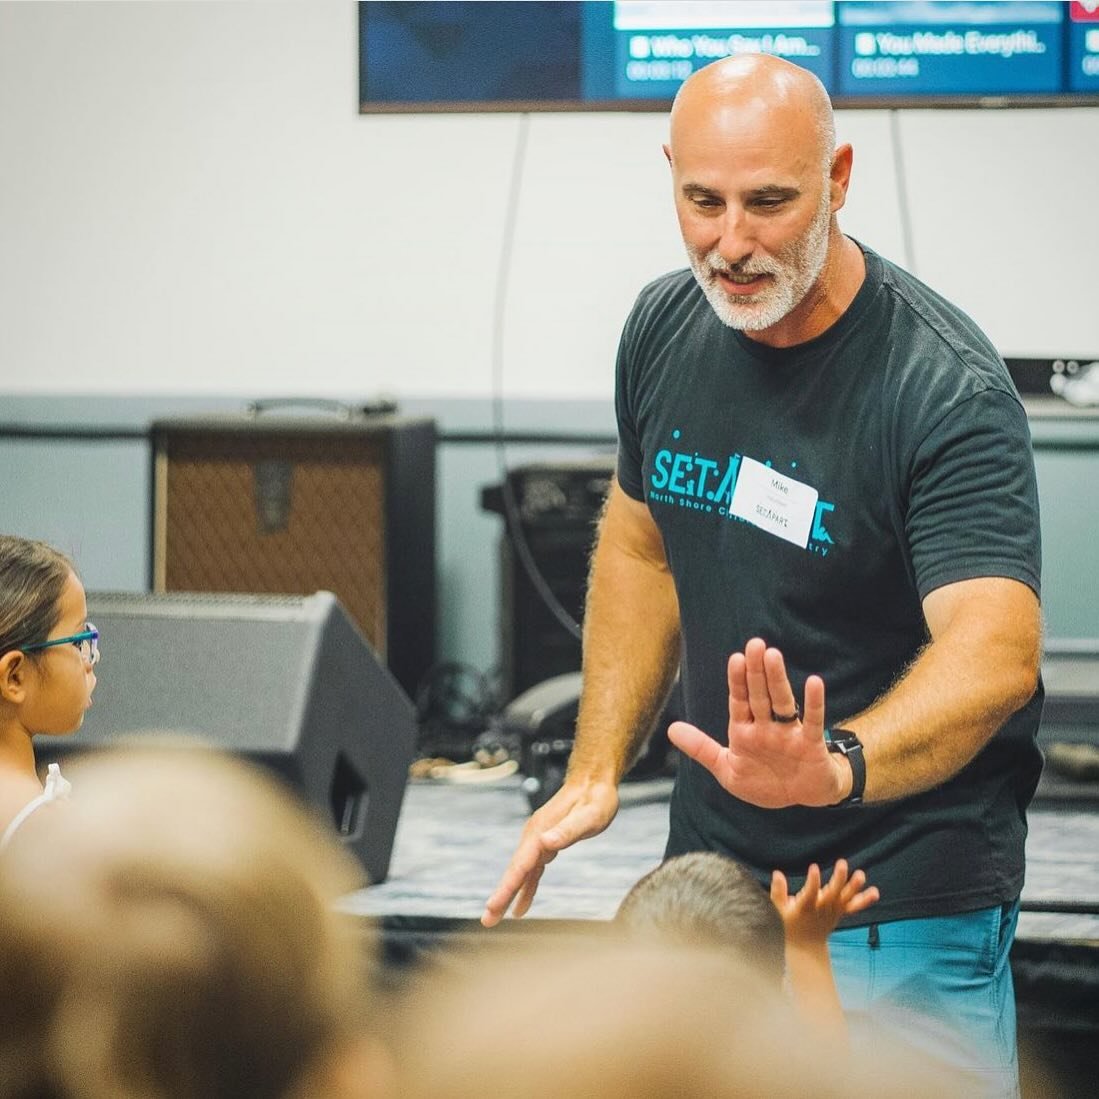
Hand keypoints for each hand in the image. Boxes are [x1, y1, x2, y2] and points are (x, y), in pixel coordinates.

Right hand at [481, 778, 618, 926]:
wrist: (593, 782)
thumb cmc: (596, 799)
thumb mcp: (589, 816)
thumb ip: (568, 830)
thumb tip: (546, 843)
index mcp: (540, 832)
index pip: (520, 865)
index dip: (507, 887)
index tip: (493, 906)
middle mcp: (535, 837)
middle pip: (514, 871)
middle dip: (500, 896)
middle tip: (487, 920)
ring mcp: (538, 840)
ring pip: (520, 873)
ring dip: (507, 895)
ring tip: (494, 918)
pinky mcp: (545, 844)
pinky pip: (531, 871)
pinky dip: (525, 888)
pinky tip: (521, 906)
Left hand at [666, 637, 847, 807]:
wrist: (800, 799)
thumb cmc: (764, 782)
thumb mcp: (727, 768)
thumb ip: (700, 748)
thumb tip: (670, 729)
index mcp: (745, 731)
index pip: (739, 700)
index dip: (737, 680)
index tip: (736, 658)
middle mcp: (766, 727)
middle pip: (760, 695)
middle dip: (756, 671)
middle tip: (755, 644)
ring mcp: (789, 734)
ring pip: (782, 702)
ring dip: (777, 680)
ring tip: (773, 656)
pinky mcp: (810, 745)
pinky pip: (814, 722)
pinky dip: (814, 703)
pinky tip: (815, 682)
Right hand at [770, 860, 879, 945]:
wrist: (807, 946)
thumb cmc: (790, 924)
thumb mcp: (778, 910)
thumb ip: (778, 892)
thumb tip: (777, 873)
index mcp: (806, 907)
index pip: (810, 893)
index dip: (812, 881)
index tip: (814, 867)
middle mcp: (822, 909)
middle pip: (832, 893)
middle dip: (838, 879)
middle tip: (842, 863)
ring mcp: (833, 911)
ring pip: (845, 898)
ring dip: (854, 887)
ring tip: (861, 875)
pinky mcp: (840, 912)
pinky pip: (854, 906)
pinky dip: (864, 900)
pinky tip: (875, 892)